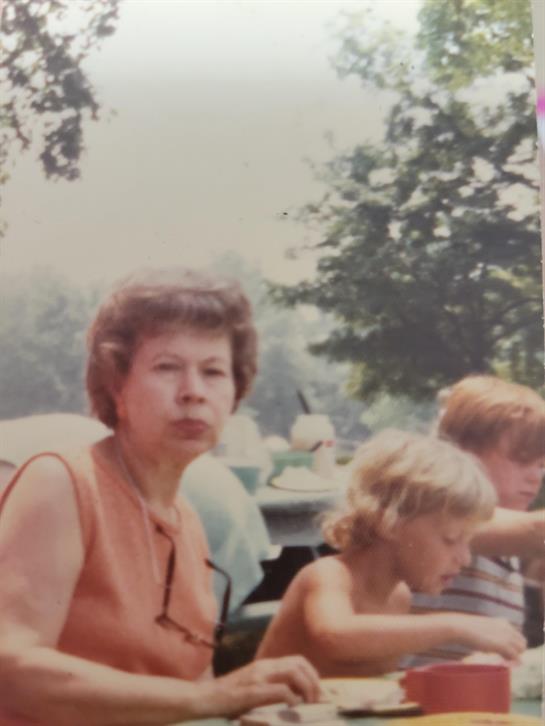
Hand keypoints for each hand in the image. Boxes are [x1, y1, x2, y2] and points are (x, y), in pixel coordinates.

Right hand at [197, 656, 320, 717]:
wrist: (202, 699)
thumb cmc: (226, 699)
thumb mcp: (251, 688)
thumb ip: (269, 688)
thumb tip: (293, 698)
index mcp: (265, 666)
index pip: (297, 661)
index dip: (312, 675)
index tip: (318, 693)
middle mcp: (263, 667)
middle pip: (299, 663)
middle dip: (314, 681)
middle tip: (318, 701)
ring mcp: (257, 677)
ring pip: (293, 672)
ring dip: (306, 688)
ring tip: (308, 704)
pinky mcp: (251, 691)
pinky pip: (279, 690)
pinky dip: (291, 698)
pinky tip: (292, 708)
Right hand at [456, 615, 526, 660]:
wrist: (460, 627)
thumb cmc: (466, 629)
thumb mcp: (482, 629)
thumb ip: (491, 635)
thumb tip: (492, 646)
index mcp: (503, 622)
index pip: (517, 636)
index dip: (513, 645)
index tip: (504, 652)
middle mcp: (507, 627)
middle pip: (522, 643)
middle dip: (516, 651)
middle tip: (504, 658)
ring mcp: (506, 635)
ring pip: (521, 650)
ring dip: (514, 657)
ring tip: (501, 659)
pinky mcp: (503, 644)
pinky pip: (515, 656)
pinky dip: (511, 661)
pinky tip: (501, 662)